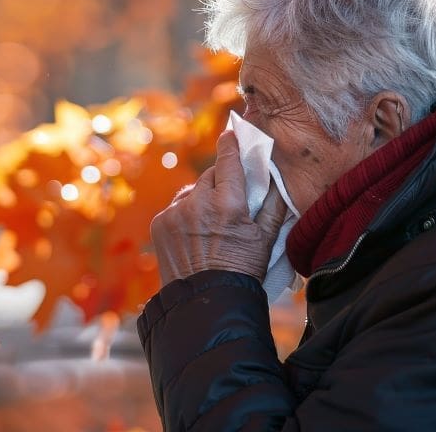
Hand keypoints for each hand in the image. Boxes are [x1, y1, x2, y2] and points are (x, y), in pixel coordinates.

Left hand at [150, 130, 287, 285]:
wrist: (206, 302)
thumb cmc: (243, 270)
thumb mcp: (267, 238)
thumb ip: (274, 202)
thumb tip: (275, 173)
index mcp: (228, 204)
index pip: (228, 161)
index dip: (230, 144)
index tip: (231, 133)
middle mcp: (198, 203)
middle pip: (211, 176)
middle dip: (221, 181)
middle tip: (230, 197)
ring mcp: (175, 212)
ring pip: (192, 191)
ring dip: (202, 198)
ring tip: (212, 223)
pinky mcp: (160, 223)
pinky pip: (177, 207)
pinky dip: (186, 214)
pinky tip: (196, 233)